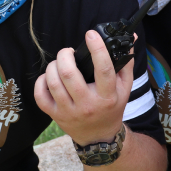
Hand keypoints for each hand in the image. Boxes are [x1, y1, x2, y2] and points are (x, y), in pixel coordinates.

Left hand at [34, 30, 133, 144]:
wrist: (99, 136)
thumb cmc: (111, 107)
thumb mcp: (124, 87)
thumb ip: (125, 62)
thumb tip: (130, 37)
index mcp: (107, 96)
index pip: (103, 69)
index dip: (97, 49)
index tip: (91, 34)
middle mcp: (88, 104)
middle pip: (69, 74)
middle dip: (65, 55)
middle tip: (69, 52)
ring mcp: (69, 111)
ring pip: (53, 83)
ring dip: (53, 66)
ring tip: (59, 63)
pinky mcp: (55, 116)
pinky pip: (40, 96)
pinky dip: (41, 81)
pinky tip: (49, 77)